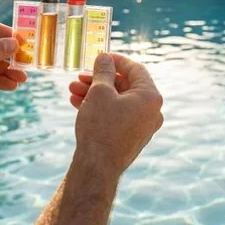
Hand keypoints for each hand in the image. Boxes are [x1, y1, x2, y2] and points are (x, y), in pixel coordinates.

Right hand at [68, 53, 162, 174]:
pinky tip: (77, 103)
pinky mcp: (131, 137)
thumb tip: (104, 57)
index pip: (135, 69)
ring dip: (95, 93)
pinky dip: (100, 108)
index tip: (100, 56)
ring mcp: (142, 126)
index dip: (116, 60)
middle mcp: (152, 111)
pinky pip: (116, 115)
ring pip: (117, 101)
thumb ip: (103, 71)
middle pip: (124, 86)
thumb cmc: (100, 127)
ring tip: (72, 90)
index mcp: (151, 97)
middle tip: (79, 76)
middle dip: (99, 80)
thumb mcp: (100, 92)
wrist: (97, 168)